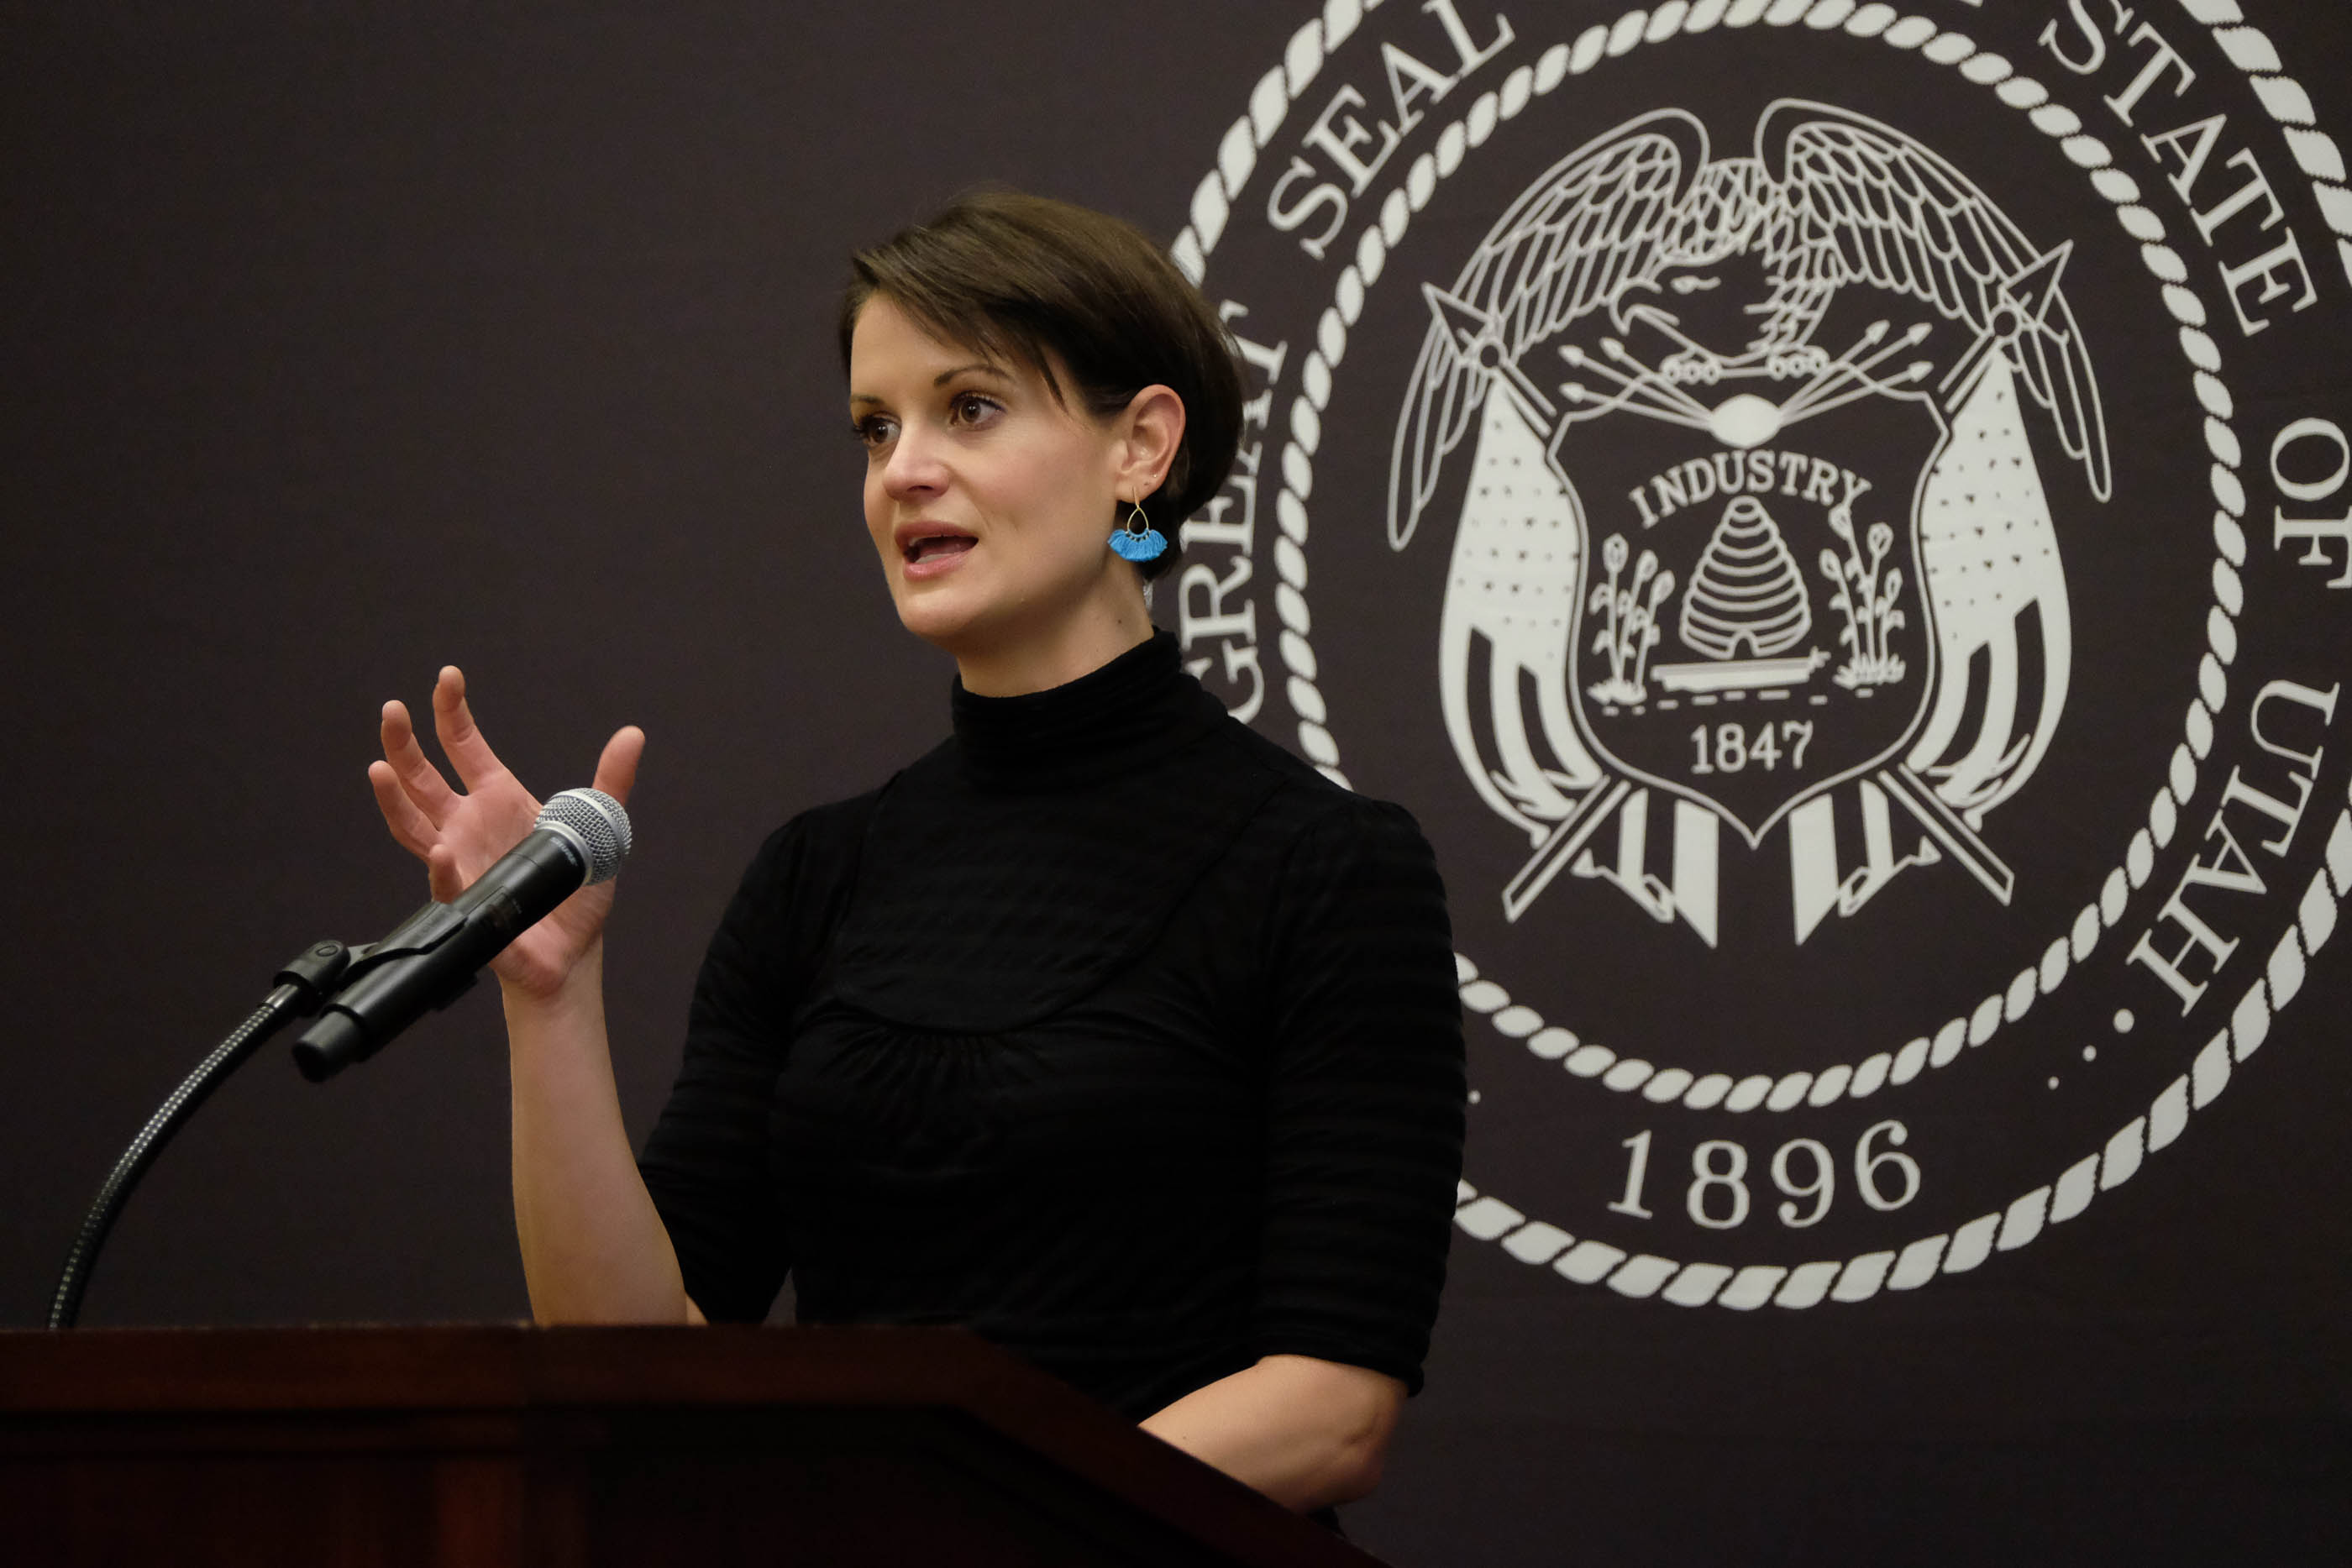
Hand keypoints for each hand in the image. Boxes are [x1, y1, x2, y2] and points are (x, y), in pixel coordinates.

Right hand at [368, 666, 643, 999]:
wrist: (571, 951)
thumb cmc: (576, 891)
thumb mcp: (601, 828)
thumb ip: (611, 782)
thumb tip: (632, 734)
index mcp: (498, 798)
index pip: (463, 746)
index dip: (451, 712)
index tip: (447, 678)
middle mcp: (468, 825)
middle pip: (422, 778)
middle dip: (403, 743)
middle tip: (391, 709)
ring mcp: (460, 862)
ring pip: (412, 826)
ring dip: (394, 798)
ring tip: (379, 767)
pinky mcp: (467, 902)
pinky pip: (446, 885)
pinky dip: (442, 869)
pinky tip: (442, 851)